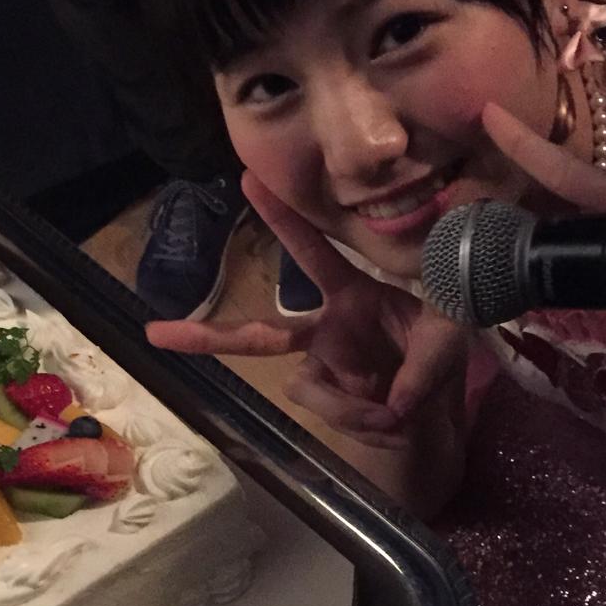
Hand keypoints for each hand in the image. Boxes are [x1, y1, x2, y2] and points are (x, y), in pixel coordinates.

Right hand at [147, 174, 470, 448]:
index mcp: (353, 295)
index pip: (314, 254)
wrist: (442, 402)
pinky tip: (394, 424)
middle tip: (155, 334)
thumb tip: (392, 407)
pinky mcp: (327, 400)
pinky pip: (332, 416)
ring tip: (401, 414)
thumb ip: (425, 370)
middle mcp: (327, 329)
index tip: (248, 180)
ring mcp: (323, 369)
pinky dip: (366, 425)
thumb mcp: (450, 344)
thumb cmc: (443, 349)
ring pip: (310, 391)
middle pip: (258, 334)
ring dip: (356, 408)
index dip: (283, 220)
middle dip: (206, 336)